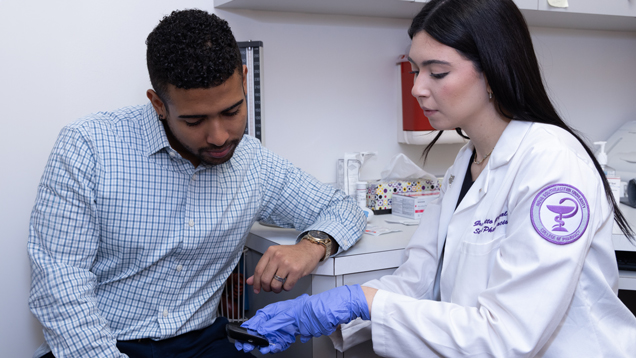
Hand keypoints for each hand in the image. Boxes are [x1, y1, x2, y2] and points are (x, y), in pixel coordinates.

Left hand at [235, 285, 369, 352]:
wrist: (336, 305)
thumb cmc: (325, 309)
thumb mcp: (308, 317)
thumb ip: (302, 325)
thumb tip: (300, 334)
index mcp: (290, 307)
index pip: (269, 313)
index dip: (258, 322)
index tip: (248, 329)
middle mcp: (289, 310)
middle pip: (267, 319)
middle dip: (255, 331)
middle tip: (243, 340)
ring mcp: (293, 315)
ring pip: (272, 325)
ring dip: (261, 337)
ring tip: (252, 344)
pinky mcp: (298, 321)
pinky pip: (283, 330)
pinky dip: (275, 339)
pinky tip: (268, 345)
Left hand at [247, 239, 323, 293]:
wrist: (309, 249)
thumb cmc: (293, 254)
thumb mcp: (275, 257)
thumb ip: (263, 268)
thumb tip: (250, 281)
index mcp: (270, 252)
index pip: (258, 270)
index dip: (256, 282)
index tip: (256, 288)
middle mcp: (277, 257)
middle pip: (265, 279)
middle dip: (266, 287)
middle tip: (270, 288)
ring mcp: (287, 263)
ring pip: (275, 284)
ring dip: (276, 289)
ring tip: (279, 286)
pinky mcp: (296, 270)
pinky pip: (287, 286)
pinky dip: (286, 288)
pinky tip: (288, 283)